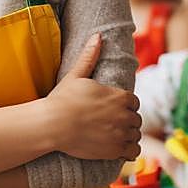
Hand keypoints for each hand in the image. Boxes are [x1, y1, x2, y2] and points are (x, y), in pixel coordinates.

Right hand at [44, 34, 140, 161]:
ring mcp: (120, 133)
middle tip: (113, 123)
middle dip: (126, 120)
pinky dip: (129, 150)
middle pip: (135, 119)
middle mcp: (124, 115)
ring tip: (115, 135)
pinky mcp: (115, 150)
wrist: (52, 125)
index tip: (115, 108)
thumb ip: (90, 56)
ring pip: (135, 135)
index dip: (125, 105)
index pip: (133, 102)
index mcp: (119, 96)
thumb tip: (98, 36)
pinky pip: (133, 150)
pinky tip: (120, 148)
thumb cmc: (62, 99)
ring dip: (128, 135)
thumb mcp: (76, 75)